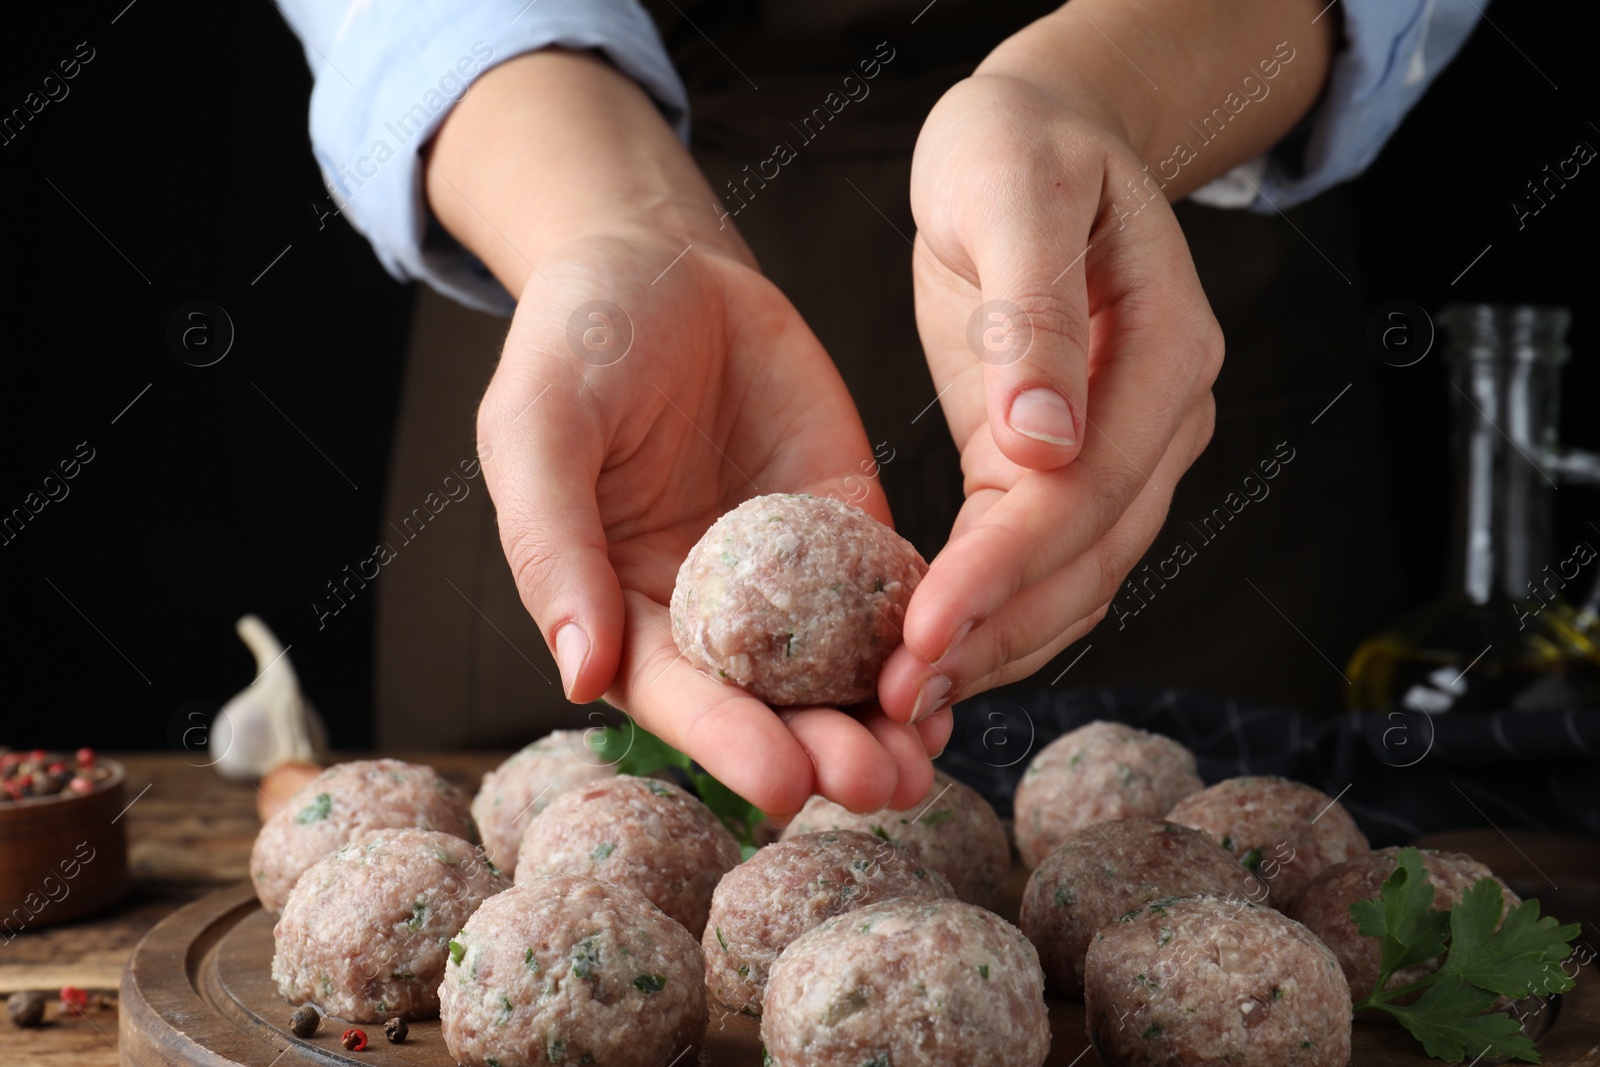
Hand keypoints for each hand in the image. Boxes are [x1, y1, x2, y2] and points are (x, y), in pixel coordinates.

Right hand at [479, 230, 935, 818]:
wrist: (662, 262)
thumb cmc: (576, 341)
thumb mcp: (538, 428)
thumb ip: (554, 545)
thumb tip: (579, 674)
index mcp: (620, 604)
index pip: (675, 694)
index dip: (727, 743)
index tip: (782, 785)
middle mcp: (706, 610)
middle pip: (768, 703)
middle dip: (824, 751)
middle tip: (883, 785)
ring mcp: (785, 575)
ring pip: (837, 668)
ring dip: (883, 719)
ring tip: (929, 759)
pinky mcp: (847, 528)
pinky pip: (888, 592)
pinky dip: (922, 637)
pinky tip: (959, 668)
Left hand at [879, 71, 1221, 728]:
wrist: (1040, 134)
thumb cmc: (1018, 145)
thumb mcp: (1014, 195)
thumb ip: (1034, 313)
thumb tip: (1048, 443)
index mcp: (1166, 354)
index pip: (1084, 492)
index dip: (1005, 570)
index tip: (924, 630)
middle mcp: (1164, 420)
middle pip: (1089, 560)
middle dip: (995, 635)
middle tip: (899, 699)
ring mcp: (1128, 450)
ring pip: (1076, 582)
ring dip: (996, 648)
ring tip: (905, 702)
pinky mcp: (1070, 464)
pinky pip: (1042, 561)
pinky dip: (992, 615)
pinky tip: (929, 654)